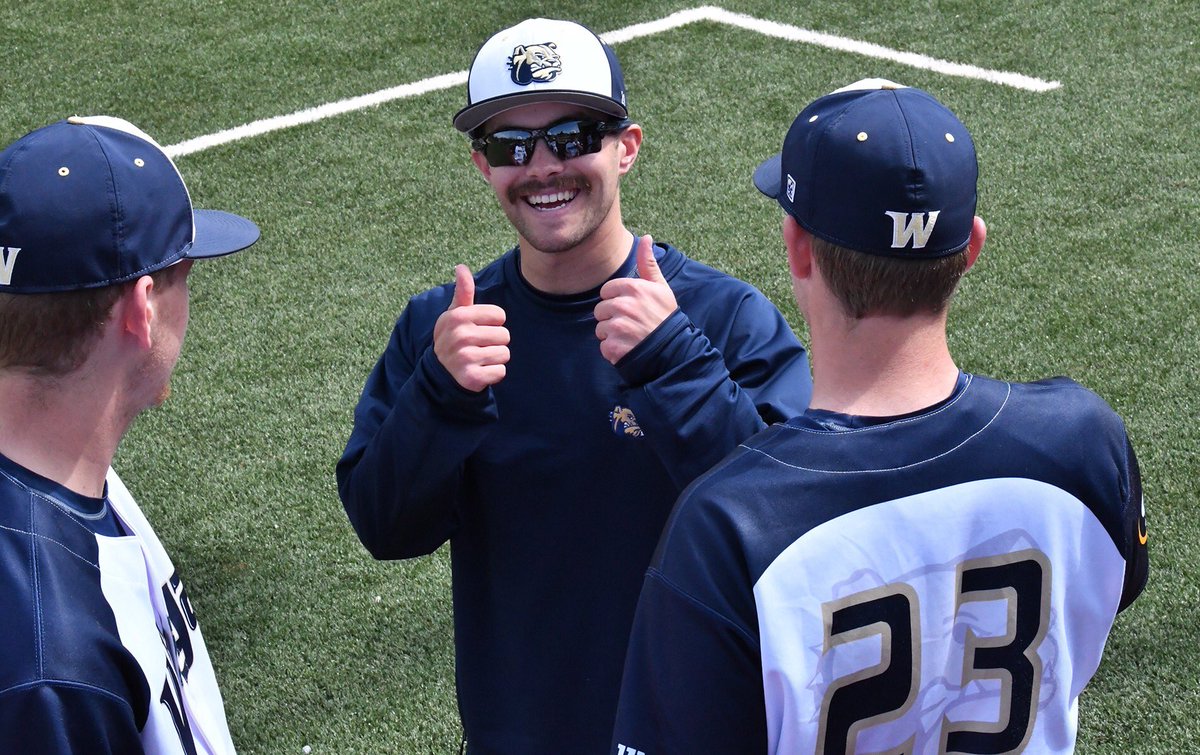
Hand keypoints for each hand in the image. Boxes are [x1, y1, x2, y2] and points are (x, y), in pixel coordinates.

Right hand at [433, 265, 509, 391]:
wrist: (440, 373)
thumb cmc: (454, 337)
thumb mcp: (455, 314)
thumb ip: (463, 292)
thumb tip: (461, 267)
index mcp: (458, 317)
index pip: (500, 315)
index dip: (493, 323)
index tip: (478, 328)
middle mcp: (460, 336)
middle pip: (505, 335)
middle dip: (495, 342)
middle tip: (478, 346)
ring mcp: (465, 358)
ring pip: (504, 354)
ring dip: (495, 358)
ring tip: (479, 358)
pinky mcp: (471, 378)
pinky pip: (500, 371)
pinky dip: (493, 374)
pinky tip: (479, 371)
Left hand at [594, 235, 677, 364]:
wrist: (675, 350)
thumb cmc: (666, 317)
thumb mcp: (660, 287)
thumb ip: (648, 263)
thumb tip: (646, 237)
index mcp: (633, 288)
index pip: (606, 291)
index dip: (616, 300)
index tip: (630, 308)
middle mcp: (624, 306)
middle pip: (600, 310)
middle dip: (612, 317)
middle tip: (632, 324)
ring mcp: (618, 327)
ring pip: (600, 329)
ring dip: (612, 335)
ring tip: (631, 337)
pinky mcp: (615, 347)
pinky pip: (603, 347)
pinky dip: (613, 351)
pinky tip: (629, 349)